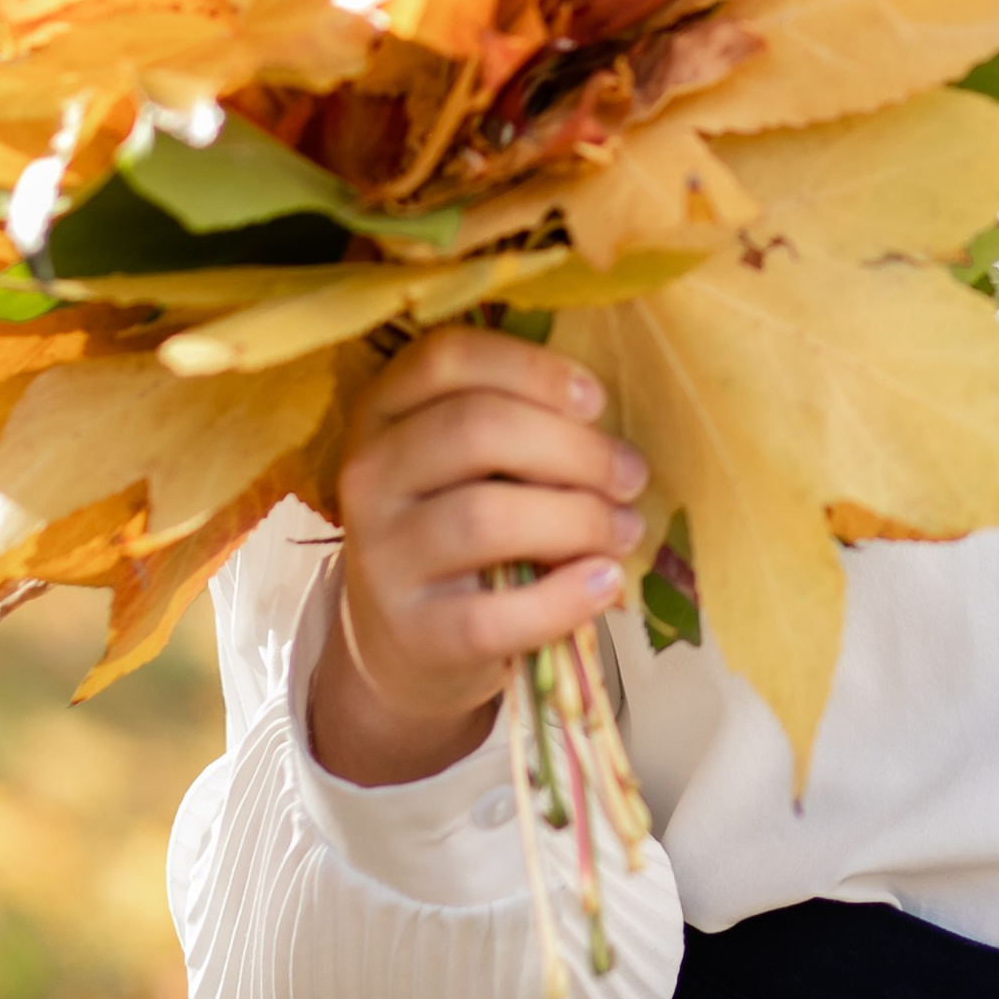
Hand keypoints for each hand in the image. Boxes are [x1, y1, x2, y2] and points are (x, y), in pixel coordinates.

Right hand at [307, 327, 650, 788]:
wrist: (405, 640)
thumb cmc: (462, 522)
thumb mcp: (469, 460)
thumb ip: (519, 422)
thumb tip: (605, 420)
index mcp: (385, 410)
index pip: (445, 358)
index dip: (530, 368)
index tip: (597, 401)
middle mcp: (369, 475)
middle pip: (474, 430)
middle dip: (573, 448)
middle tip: (629, 476)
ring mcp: (381, 557)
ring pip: (485, 518)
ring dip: (577, 519)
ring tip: (623, 531)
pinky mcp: (412, 632)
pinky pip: (492, 615)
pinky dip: (563, 598)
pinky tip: (605, 582)